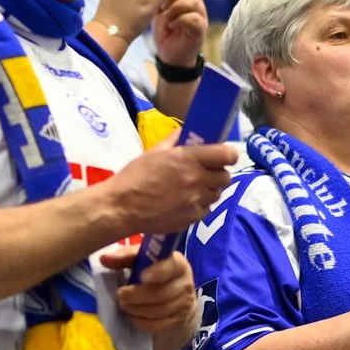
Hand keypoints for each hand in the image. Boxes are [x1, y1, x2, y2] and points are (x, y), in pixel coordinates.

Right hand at [104, 139, 237, 235]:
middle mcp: (197, 179)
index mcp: (189, 158)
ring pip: (217, 193)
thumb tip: (190, 132)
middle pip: (225, 176)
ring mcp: (196, 200)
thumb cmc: (135, 176)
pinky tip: (184, 202)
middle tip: (203, 173)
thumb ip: (176, 139)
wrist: (122, 207)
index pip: (227, 155)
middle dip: (217, 173)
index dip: (227, 155)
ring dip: (209, 189)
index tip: (220, 156)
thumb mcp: (154, 151)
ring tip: (191, 189)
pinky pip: (207, 208)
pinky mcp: (193, 217)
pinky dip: (199, 205)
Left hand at [105, 248, 198, 333]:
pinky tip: (132, 315)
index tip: (142, 276)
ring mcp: (184, 305)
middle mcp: (185, 284)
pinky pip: (158, 325)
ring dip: (136, 309)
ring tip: (123, 305)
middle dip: (137, 296)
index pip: (172, 267)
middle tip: (120, 295)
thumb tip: (104, 258)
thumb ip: (125, 257)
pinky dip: (141, 322)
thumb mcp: (142, 260)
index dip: (158, 272)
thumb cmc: (154, 272)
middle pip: (161, 293)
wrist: (177, 296)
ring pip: (159, 311)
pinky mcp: (178, 321)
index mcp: (178, 264)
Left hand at [152, 0, 207, 67]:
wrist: (170, 55)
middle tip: (160, 5)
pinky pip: (194, 18)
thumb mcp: (159, 11)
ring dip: (176, 7)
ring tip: (165, 15)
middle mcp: (196, 2)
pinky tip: (170, 25)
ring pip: (193, 1)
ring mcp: (200, 15)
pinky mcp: (201, 29)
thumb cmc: (164, 31)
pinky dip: (180, 20)